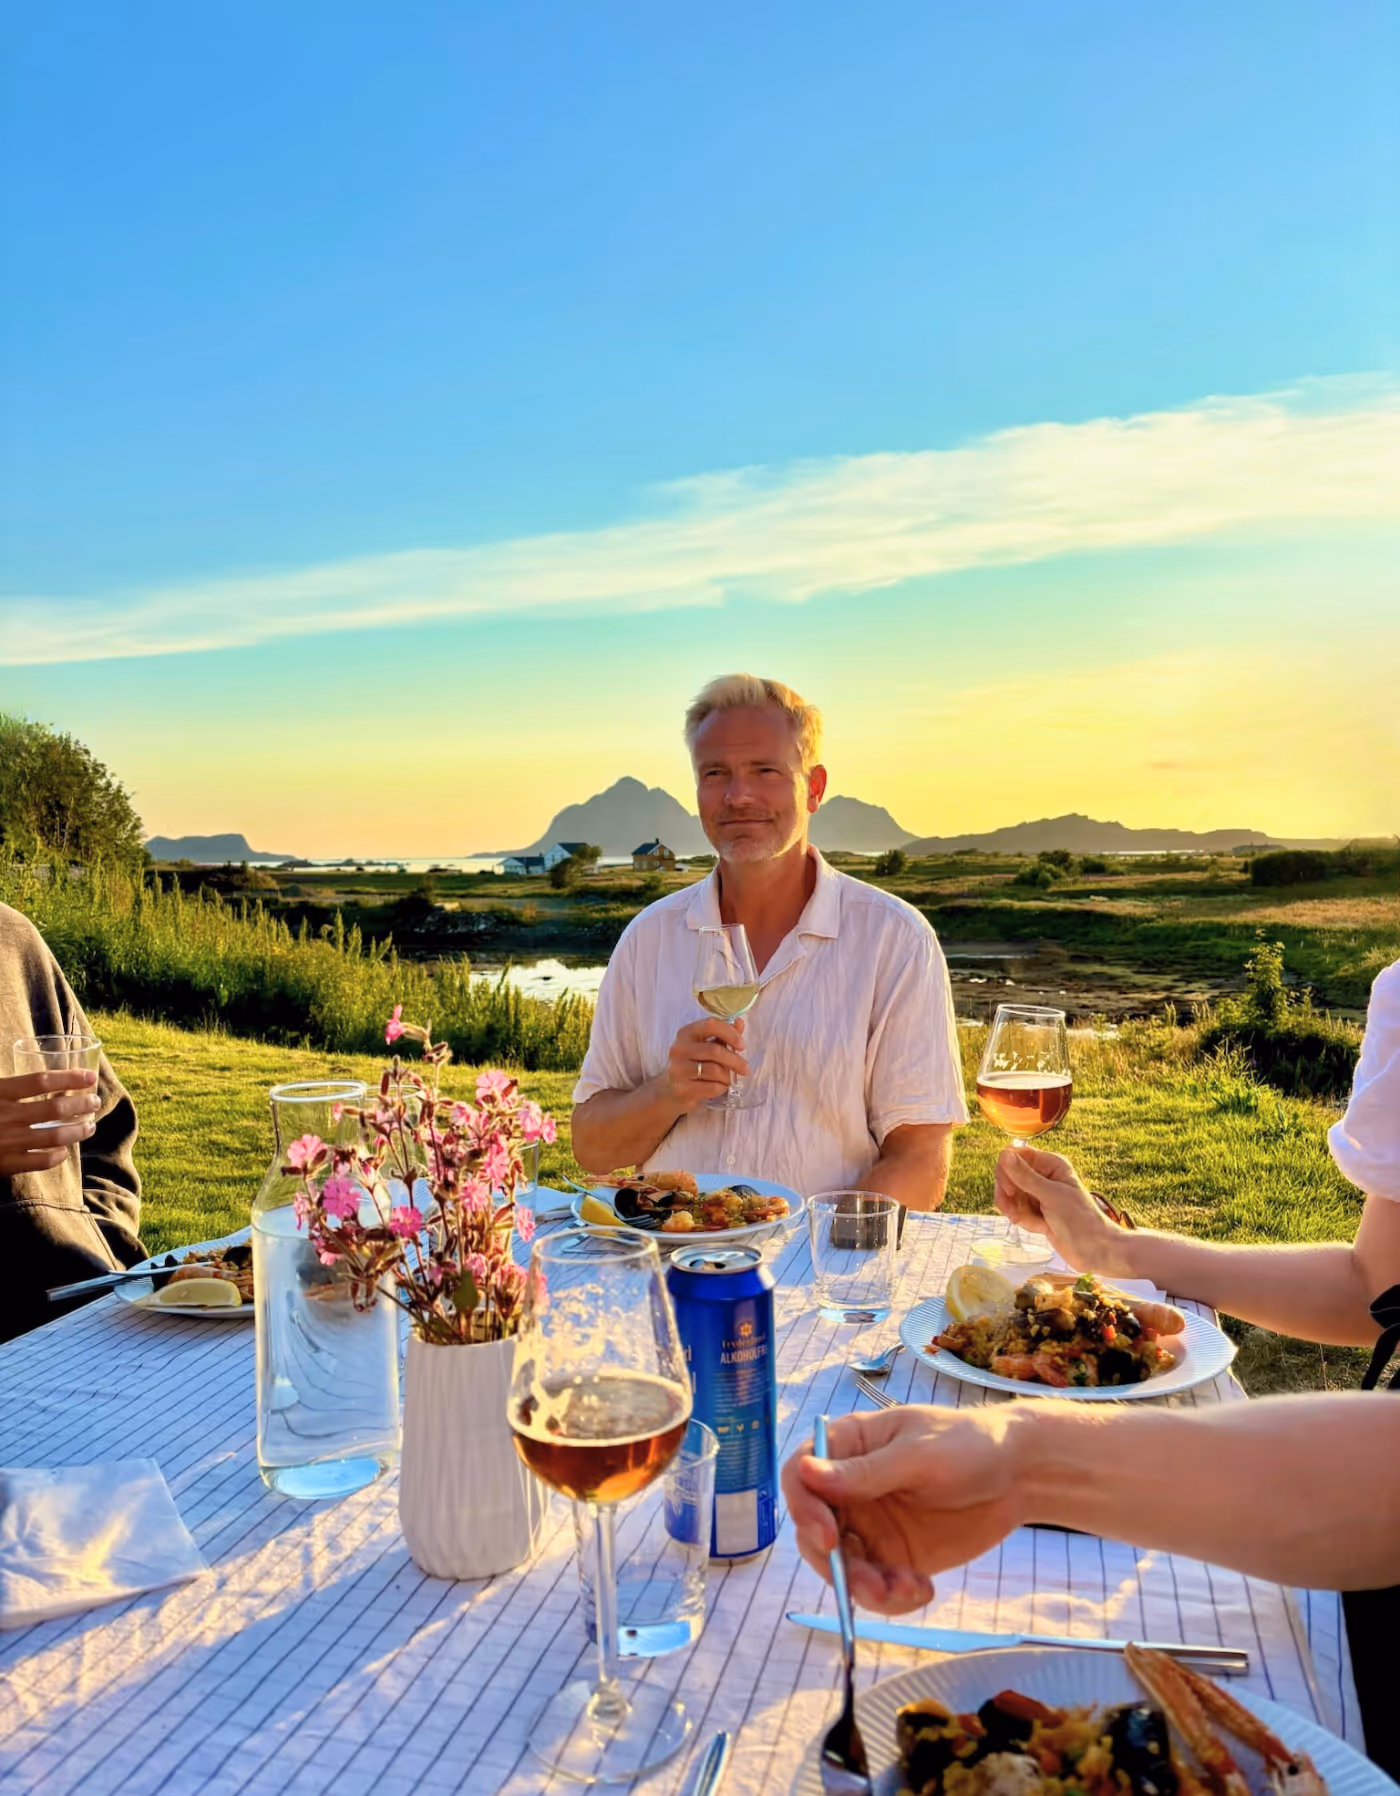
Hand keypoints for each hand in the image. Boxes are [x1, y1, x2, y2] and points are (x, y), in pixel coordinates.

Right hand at [0, 1069, 100, 1175]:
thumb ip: (9, 1086)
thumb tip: (36, 1080)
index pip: (41, 1081)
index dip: (70, 1078)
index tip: (91, 1076)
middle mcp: (6, 1116)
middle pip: (55, 1108)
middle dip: (82, 1104)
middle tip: (95, 1102)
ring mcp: (7, 1142)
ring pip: (55, 1136)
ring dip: (78, 1131)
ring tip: (90, 1126)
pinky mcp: (6, 1164)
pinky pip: (41, 1161)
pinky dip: (57, 1156)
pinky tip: (63, 1152)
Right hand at [661, 1017, 749, 1114]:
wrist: (670, 1091)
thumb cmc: (692, 1065)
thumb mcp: (706, 1046)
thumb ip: (723, 1035)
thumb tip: (740, 1022)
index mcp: (686, 1033)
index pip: (710, 1025)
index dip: (730, 1033)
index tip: (742, 1046)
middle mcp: (679, 1049)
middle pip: (714, 1050)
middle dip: (735, 1061)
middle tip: (746, 1069)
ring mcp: (678, 1069)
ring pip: (714, 1070)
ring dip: (727, 1076)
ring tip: (728, 1079)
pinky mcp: (681, 1088)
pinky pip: (711, 1087)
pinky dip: (721, 1088)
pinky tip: (719, 1087)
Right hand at [781, 1405, 1028, 1612]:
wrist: (1018, 1476)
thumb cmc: (967, 1444)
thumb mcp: (919, 1454)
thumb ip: (866, 1472)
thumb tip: (806, 1473)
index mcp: (847, 1447)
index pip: (800, 1476)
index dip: (803, 1507)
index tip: (829, 1537)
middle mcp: (849, 1489)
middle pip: (813, 1531)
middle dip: (838, 1564)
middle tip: (874, 1585)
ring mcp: (869, 1526)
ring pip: (842, 1567)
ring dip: (865, 1588)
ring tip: (907, 1590)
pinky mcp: (893, 1556)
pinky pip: (875, 1587)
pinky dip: (892, 1598)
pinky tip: (923, 1590)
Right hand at [995, 1146, 1136, 1275]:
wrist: (1095, 1251)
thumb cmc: (1080, 1220)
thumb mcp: (1051, 1196)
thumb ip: (1025, 1176)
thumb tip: (1004, 1154)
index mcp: (1051, 1164)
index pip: (1016, 1155)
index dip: (1007, 1170)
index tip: (1009, 1190)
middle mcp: (1043, 1175)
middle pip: (1008, 1175)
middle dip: (1008, 1195)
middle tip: (1013, 1212)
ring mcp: (1039, 1194)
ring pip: (1010, 1195)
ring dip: (1016, 1210)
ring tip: (1031, 1223)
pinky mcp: (1037, 1211)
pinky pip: (1017, 1210)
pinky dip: (1024, 1220)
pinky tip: (1040, 1228)